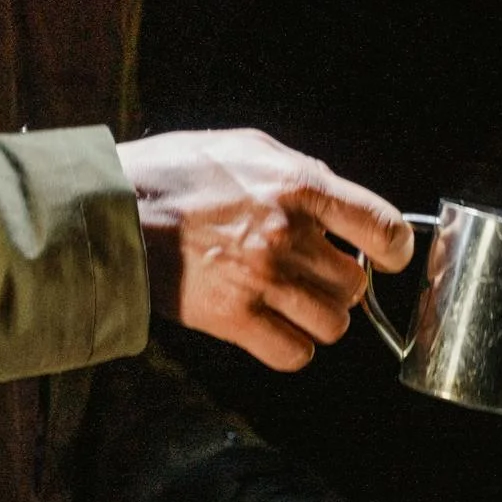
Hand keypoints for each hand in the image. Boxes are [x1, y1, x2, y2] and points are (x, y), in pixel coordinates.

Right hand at [118, 129, 413, 369]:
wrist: (106, 209)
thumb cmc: (176, 172)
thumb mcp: (249, 147)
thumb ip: (304, 175)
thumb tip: (345, 206)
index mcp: (298, 187)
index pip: (384, 228)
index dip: (395, 249)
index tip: (388, 256)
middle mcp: (286, 235)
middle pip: (356, 285)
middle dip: (341, 283)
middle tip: (313, 274)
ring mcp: (260, 280)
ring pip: (333, 324)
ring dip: (319, 317)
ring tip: (292, 301)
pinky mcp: (231, 318)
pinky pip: (293, 354)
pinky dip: (291, 348)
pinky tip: (274, 329)